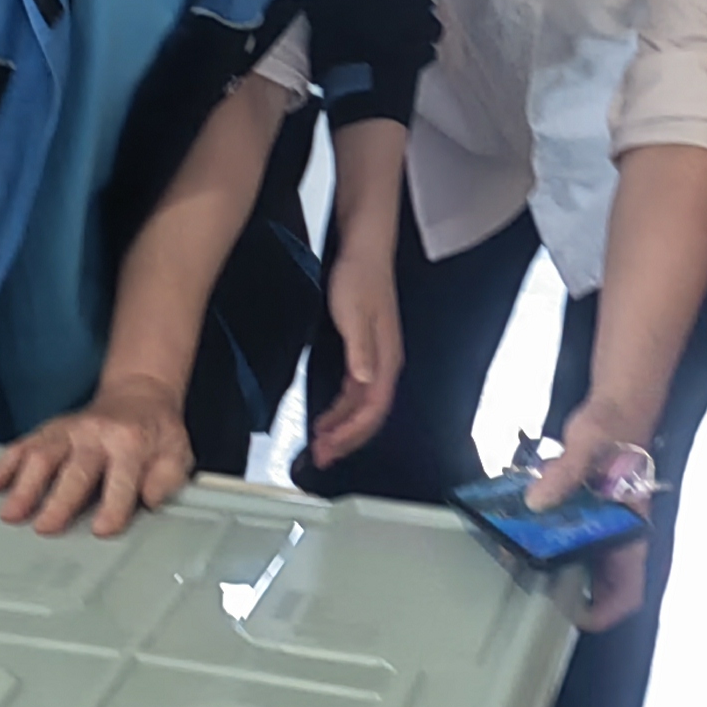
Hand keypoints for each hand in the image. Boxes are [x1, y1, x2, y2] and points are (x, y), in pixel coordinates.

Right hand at [0, 375, 195, 537]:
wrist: (139, 395)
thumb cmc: (156, 433)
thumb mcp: (178, 453)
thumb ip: (167, 477)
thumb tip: (150, 499)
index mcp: (131, 443)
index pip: (121, 478)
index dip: (113, 505)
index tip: (101, 530)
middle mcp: (96, 434)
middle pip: (76, 469)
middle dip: (60, 499)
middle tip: (45, 527)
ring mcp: (68, 431)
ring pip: (43, 455)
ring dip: (24, 485)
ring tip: (10, 513)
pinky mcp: (49, 430)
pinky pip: (22, 446)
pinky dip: (2, 465)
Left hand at [305, 236, 403, 464]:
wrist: (363, 248)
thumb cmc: (359, 276)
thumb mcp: (354, 312)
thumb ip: (360, 349)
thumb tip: (364, 382)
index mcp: (386, 358)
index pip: (373, 409)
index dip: (352, 433)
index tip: (328, 448)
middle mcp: (384, 364)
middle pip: (369, 414)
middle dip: (347, 439)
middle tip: (321, 458)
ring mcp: (375, 360)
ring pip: (361, 406)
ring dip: (342, 428)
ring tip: (320, 445)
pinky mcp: (363, 353)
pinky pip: (355, 393)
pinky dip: (340, 411)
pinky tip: (325, 418)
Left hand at [530, 405, 655, 634]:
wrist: (618, 399)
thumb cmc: (616, 423)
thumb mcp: (591, 442)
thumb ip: (566, 471)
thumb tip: (537, 501)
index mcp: (631, 527)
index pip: (628, 588)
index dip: (604, 611)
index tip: (570, 616)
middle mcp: (618, 532)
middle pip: (598, 581)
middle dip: (566, 589)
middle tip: (528, 582)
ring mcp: (602, 521)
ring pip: (579, 558)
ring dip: (551, 561)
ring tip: (514, 555)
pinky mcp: (586, 507)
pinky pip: (565, 532)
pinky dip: (544, 534)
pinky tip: (517, 526)